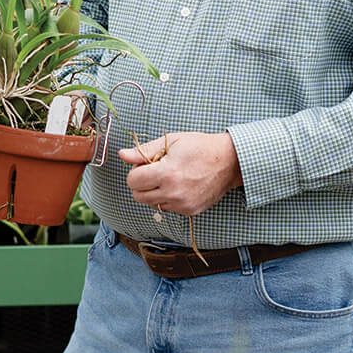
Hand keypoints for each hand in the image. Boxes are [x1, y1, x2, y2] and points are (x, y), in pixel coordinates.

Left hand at [119, 131, 241, 216]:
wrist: (230, 161)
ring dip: (155, 192)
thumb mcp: (172, 141)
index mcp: (166, 173)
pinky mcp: (190, 211)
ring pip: (152, 204)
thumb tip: (122, 155)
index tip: (147, 165)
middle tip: (156, 171)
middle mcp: (173, 192)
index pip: (132, 181)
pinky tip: (181, 186)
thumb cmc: (201, 147)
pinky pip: (168, 208)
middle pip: (138, 196)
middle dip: (142, 183)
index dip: (136, 171)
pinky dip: (169, 198)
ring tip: (170, 178)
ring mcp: (182, 204)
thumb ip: (145, 150)